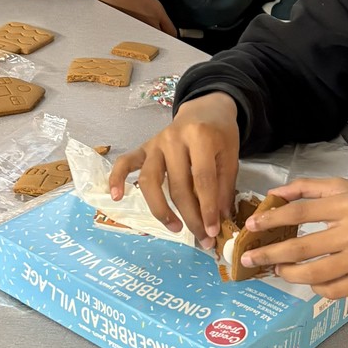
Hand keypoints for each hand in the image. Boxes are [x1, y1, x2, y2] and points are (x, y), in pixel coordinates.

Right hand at [108, 93, 240, 248]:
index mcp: (200, 137)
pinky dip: (117, 179)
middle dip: (190, 216)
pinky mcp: (144, 146)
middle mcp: (174, 139)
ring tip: (175, 229)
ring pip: (150, 180)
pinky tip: (116, 197)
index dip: (208, 208)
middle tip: (202, 238)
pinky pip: (125, 163)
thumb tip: (218, 219)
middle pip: (178, 185)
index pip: (202, 179)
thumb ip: (225, 185)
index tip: (213, 231)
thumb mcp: (231, 154)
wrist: (206, 108)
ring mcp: (156, 142)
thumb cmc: (220, 133)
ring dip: (160, 209)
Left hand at [240, 177, 347, 298]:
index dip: (271, 220)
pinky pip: (334, 290)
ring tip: (278, 269)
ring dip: (288, 274)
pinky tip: (309, 281)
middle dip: (268, 254)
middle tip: (249, 259)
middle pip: (300, 248)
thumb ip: (310, 188)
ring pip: (314, 274)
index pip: (299, 213)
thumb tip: (276, 194)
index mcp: (347, 204)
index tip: (252, 226)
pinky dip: (316, 288)